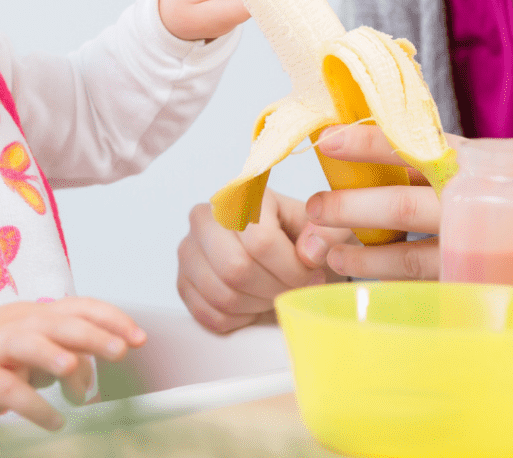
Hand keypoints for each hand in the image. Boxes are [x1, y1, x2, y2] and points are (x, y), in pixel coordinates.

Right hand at [0, 297, 145, 428]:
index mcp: (47, 313)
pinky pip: (10, 390)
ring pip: (27, 343)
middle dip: (91, 335)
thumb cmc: (17, 351)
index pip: (83, 307)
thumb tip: (94, 383)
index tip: (139, 338)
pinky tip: (55, 421)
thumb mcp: (49, 349)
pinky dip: (33, 406)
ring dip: (50, 353)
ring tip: (72, 368)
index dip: (112, 319)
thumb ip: (76, 358)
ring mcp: (4, 350)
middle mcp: (27, 325)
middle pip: (60, 323)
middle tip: (120, 351)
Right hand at [176, 189, 352, 332]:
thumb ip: (328, 233)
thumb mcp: (328, 228)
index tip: (311, 276)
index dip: (291, 269)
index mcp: (243, 194)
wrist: (282, 253)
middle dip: (274, 289)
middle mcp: (207, 215)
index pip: (260, 240)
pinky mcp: (183, 280)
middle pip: (236, 268)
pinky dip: (238, 319)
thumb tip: (309, 252)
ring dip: (257, 305)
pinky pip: (208, 314)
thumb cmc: (303, 239)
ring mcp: (190, 248)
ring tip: (274, 293)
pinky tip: (254, 302)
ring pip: (222, 294)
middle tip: (291, 288)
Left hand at [303, 124, 467, 280]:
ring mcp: (473, 246)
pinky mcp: (477, 281)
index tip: (327, 140)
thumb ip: (424, 153)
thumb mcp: (474, 160)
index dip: (365, 143)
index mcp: (466, 162)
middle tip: (313, 208)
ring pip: (408, 255)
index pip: (408, 146)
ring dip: (364, 257)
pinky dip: (392, 283)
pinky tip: (368, 281)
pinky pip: (425, 285)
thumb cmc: (510, 188)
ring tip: (332, 254)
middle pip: (400, 206)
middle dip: (350, 208)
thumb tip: (355, 139)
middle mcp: (468, 202)